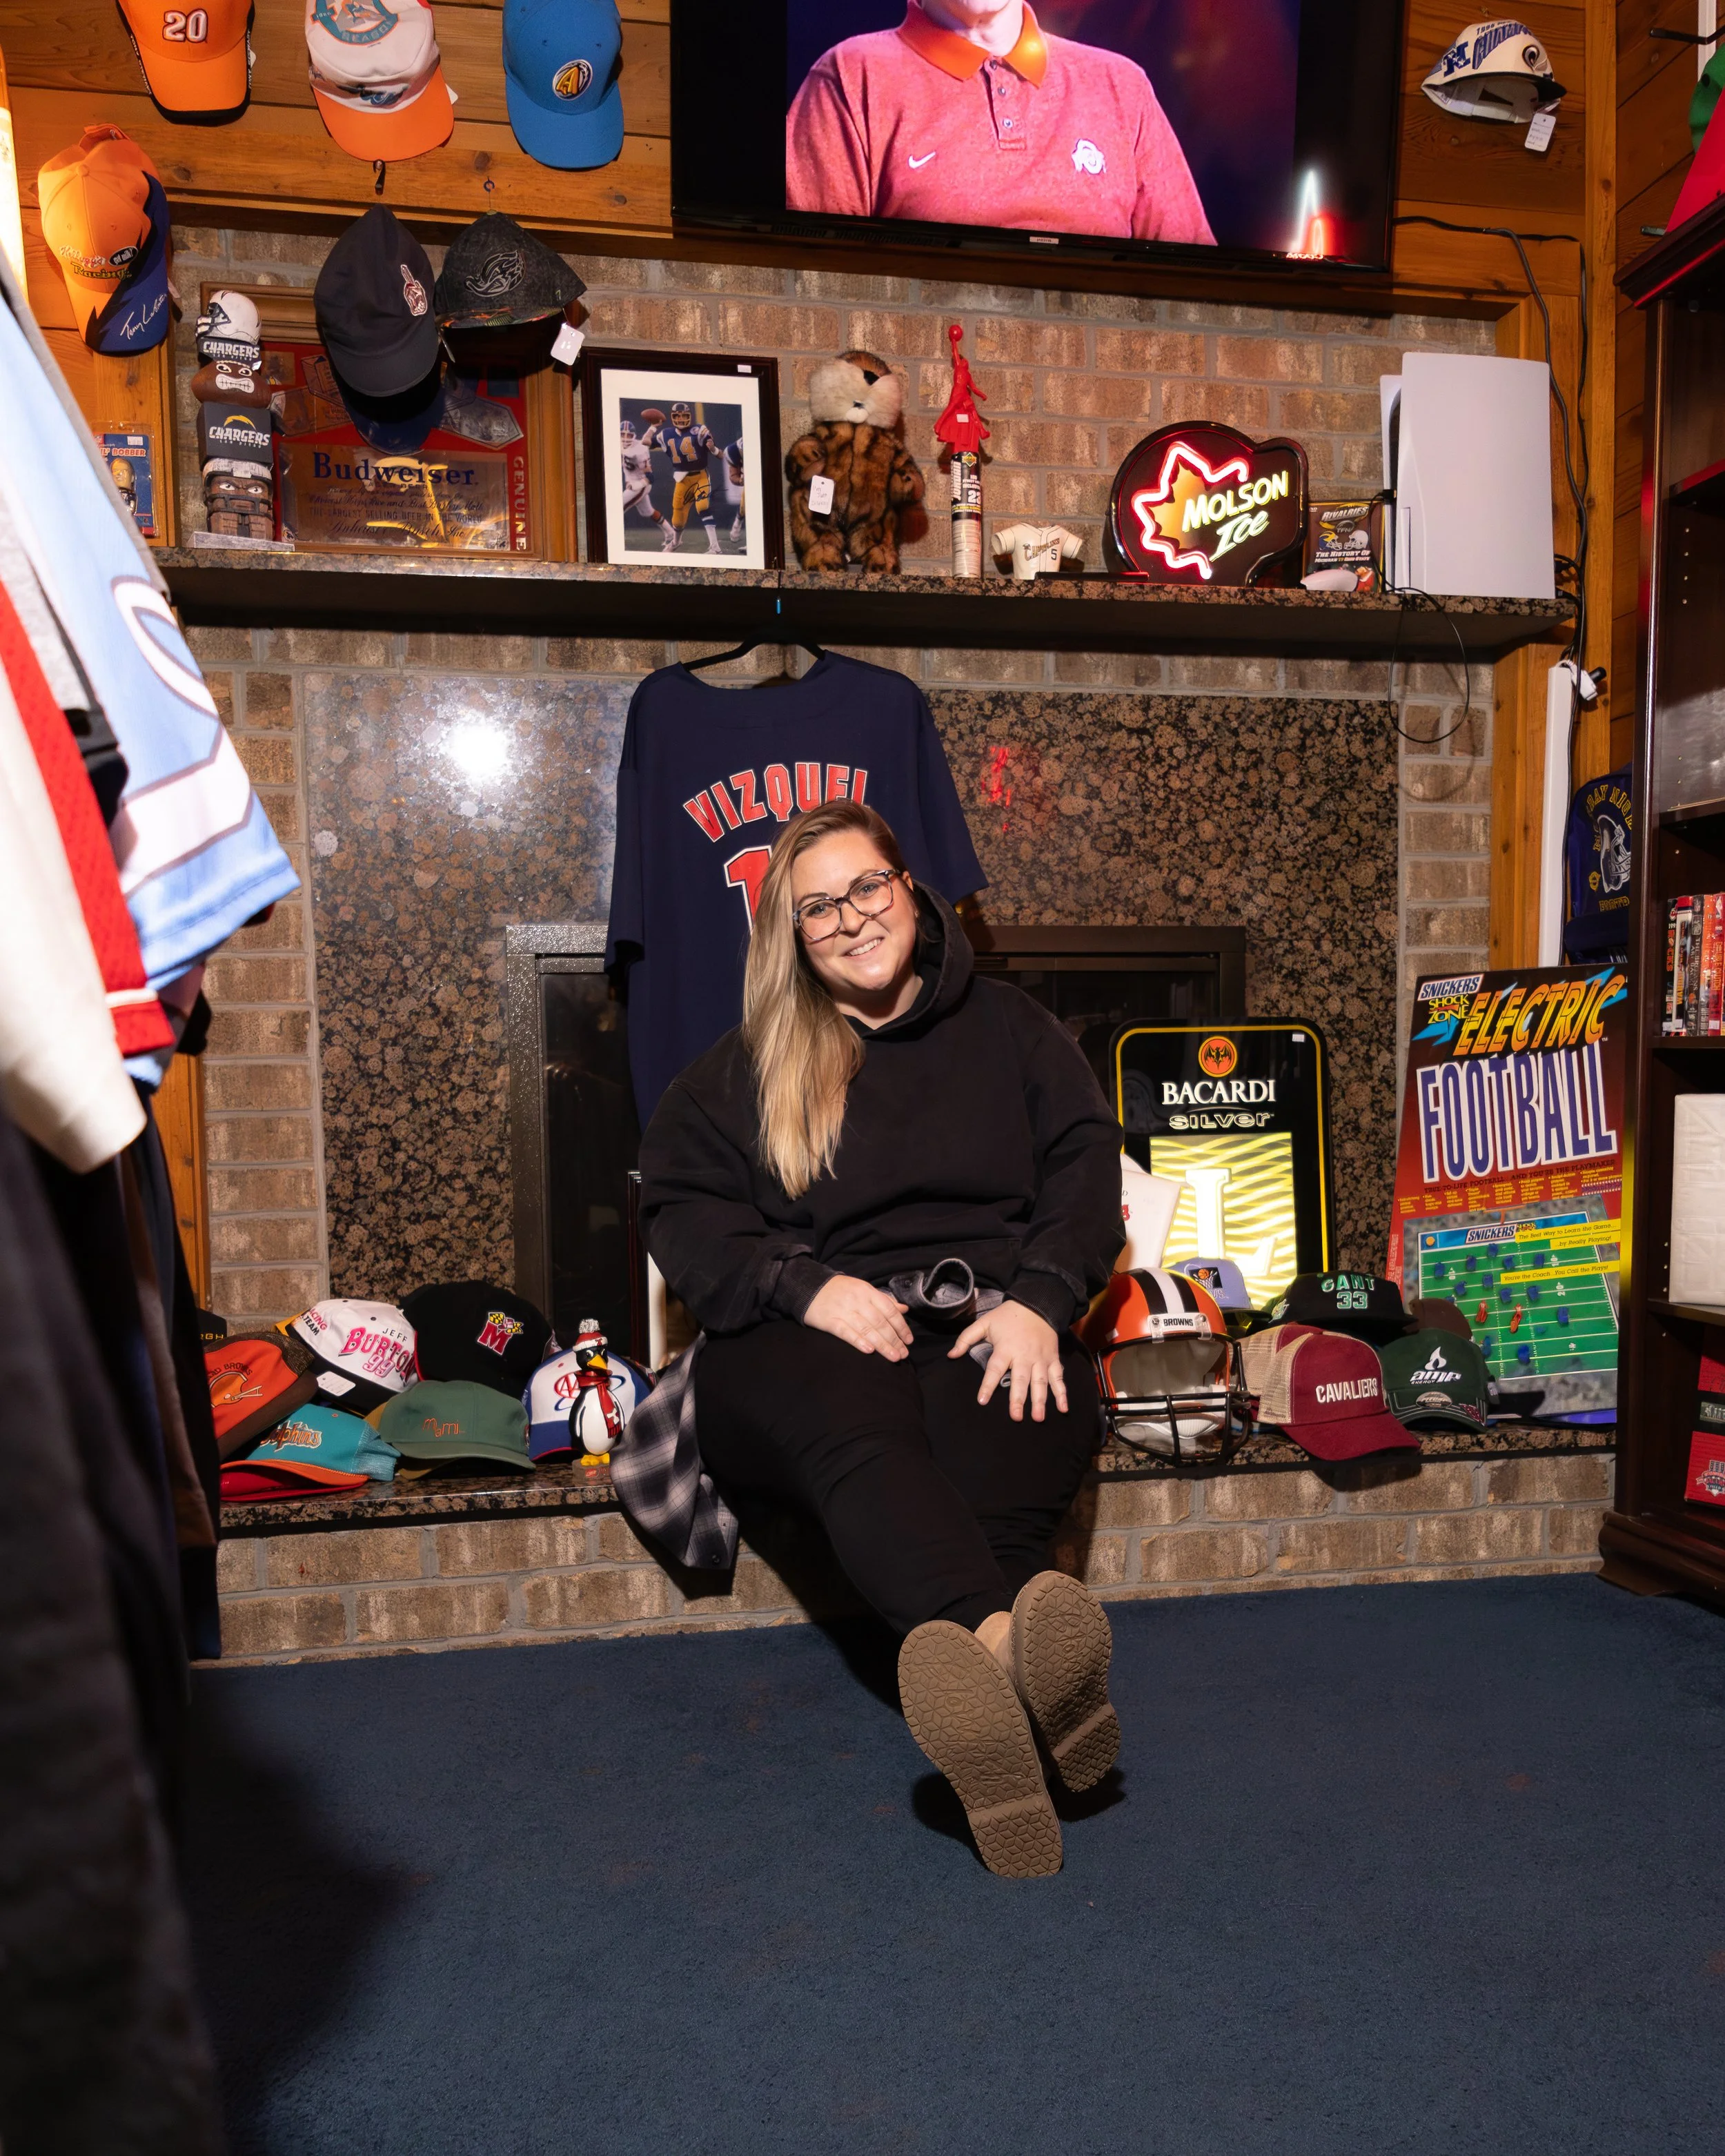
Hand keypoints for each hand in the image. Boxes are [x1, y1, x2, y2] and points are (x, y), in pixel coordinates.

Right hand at [803, 1276, 913, 1360]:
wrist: (809, 1287)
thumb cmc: (841, 1290)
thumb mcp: (863, 1289)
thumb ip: (884, 1300)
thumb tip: (904, 1309)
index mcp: (868, 1292)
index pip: (889, 1310)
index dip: (901, 1326)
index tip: (909, 1340)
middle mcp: (857, 1301)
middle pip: (880, 1322)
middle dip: (894, 1339)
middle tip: (903, 1354)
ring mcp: (843, 1311)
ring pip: (867, 1329)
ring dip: (882, 1344)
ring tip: (893, 1357)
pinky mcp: (830, 1321)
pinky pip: (846, 1332)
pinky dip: (858, 1341)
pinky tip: (869, 1350)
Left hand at [950, 1300, 1067, 1422]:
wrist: (1037, 1303)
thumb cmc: (1008, 1316)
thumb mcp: (985, 1322)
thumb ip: (967, 1338)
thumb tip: (951, 1355)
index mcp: (1006, 1348)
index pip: (995, 1369)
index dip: (988, 1385)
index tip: (982, 1400)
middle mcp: (1024, 1356)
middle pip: (1020, 1380)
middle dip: (1018, 1399)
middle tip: (1015, 1417)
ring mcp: (1041, 1359)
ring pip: (1041, 1382)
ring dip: (1040, 1401)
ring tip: (1037, 1418)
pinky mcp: (1053, 1359)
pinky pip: (1058, 1378)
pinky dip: (1062, 1393)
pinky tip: (1063, 1408)